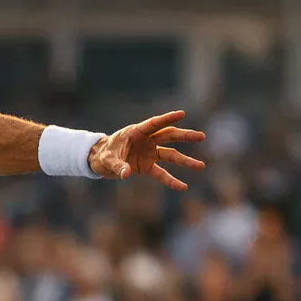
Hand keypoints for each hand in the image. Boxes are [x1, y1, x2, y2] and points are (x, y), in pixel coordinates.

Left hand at [87, 110, 205, 190]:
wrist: (99, 161)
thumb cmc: (103, 155)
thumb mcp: (106, 160)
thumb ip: (117, 166)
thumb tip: (126, 174)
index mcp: (136, 132)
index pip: (154, 124)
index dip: (167, 118)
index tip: (181, 114)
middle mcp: (147, 141)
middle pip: (169, 136)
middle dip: (185, 136)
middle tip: (201, 136)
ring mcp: (149, 153)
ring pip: (171, 154)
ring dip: (185, 161)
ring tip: (200, 166)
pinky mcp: (147, 166)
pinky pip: (161, 174)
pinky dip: (171, 180)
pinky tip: (183, 187)